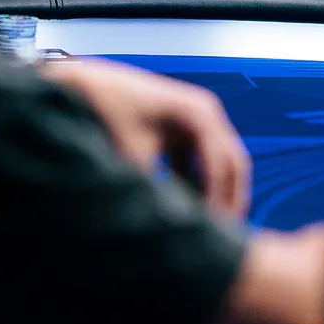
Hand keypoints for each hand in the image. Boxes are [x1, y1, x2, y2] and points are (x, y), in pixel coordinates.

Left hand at [43, 59, 251, 218]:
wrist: (90, 86)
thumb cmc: (111, 115)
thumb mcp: (132, 155)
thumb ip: (156, 189)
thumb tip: (172, 224)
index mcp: (199, 114)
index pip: (221, 164)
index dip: (218, 199)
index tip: (211, 231)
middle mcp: (207, 113)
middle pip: (232, 163)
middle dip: (229, 199)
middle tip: (223, 236)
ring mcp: (199, 119)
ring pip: (221, 163)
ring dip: (217, 193)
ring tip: (209, 229)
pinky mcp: (186, 128)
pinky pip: (202, 161)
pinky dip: (199, 184)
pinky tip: (188, 211)